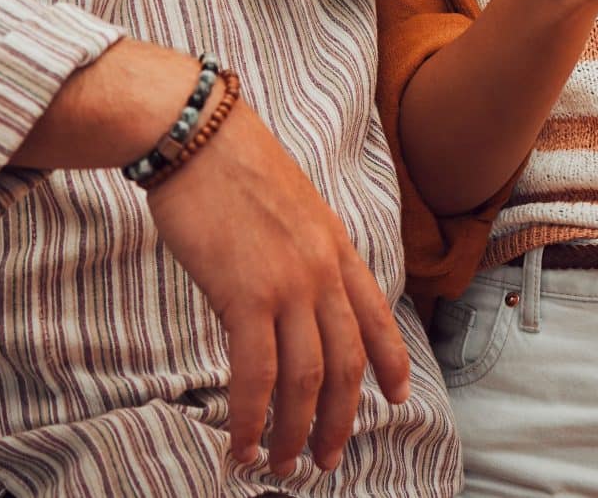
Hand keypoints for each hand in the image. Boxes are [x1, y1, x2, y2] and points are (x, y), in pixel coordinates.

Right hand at [145, 101, 413, 480]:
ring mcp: (289, 284)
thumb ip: (300, 248)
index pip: (376, 315)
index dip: (391, 362)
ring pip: (307, 379)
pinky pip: (256, 375)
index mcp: (337, 245)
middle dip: (341, 420)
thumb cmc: (231, 163)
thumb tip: (288, 290)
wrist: (198, 133)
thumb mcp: (289, 203)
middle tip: (328, 459)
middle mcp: (323, 270)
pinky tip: (242, 444)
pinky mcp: (246, 294)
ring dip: (296, 431)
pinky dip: (251, 417)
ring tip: (282, 465)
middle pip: (346, 363)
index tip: (399, 398)